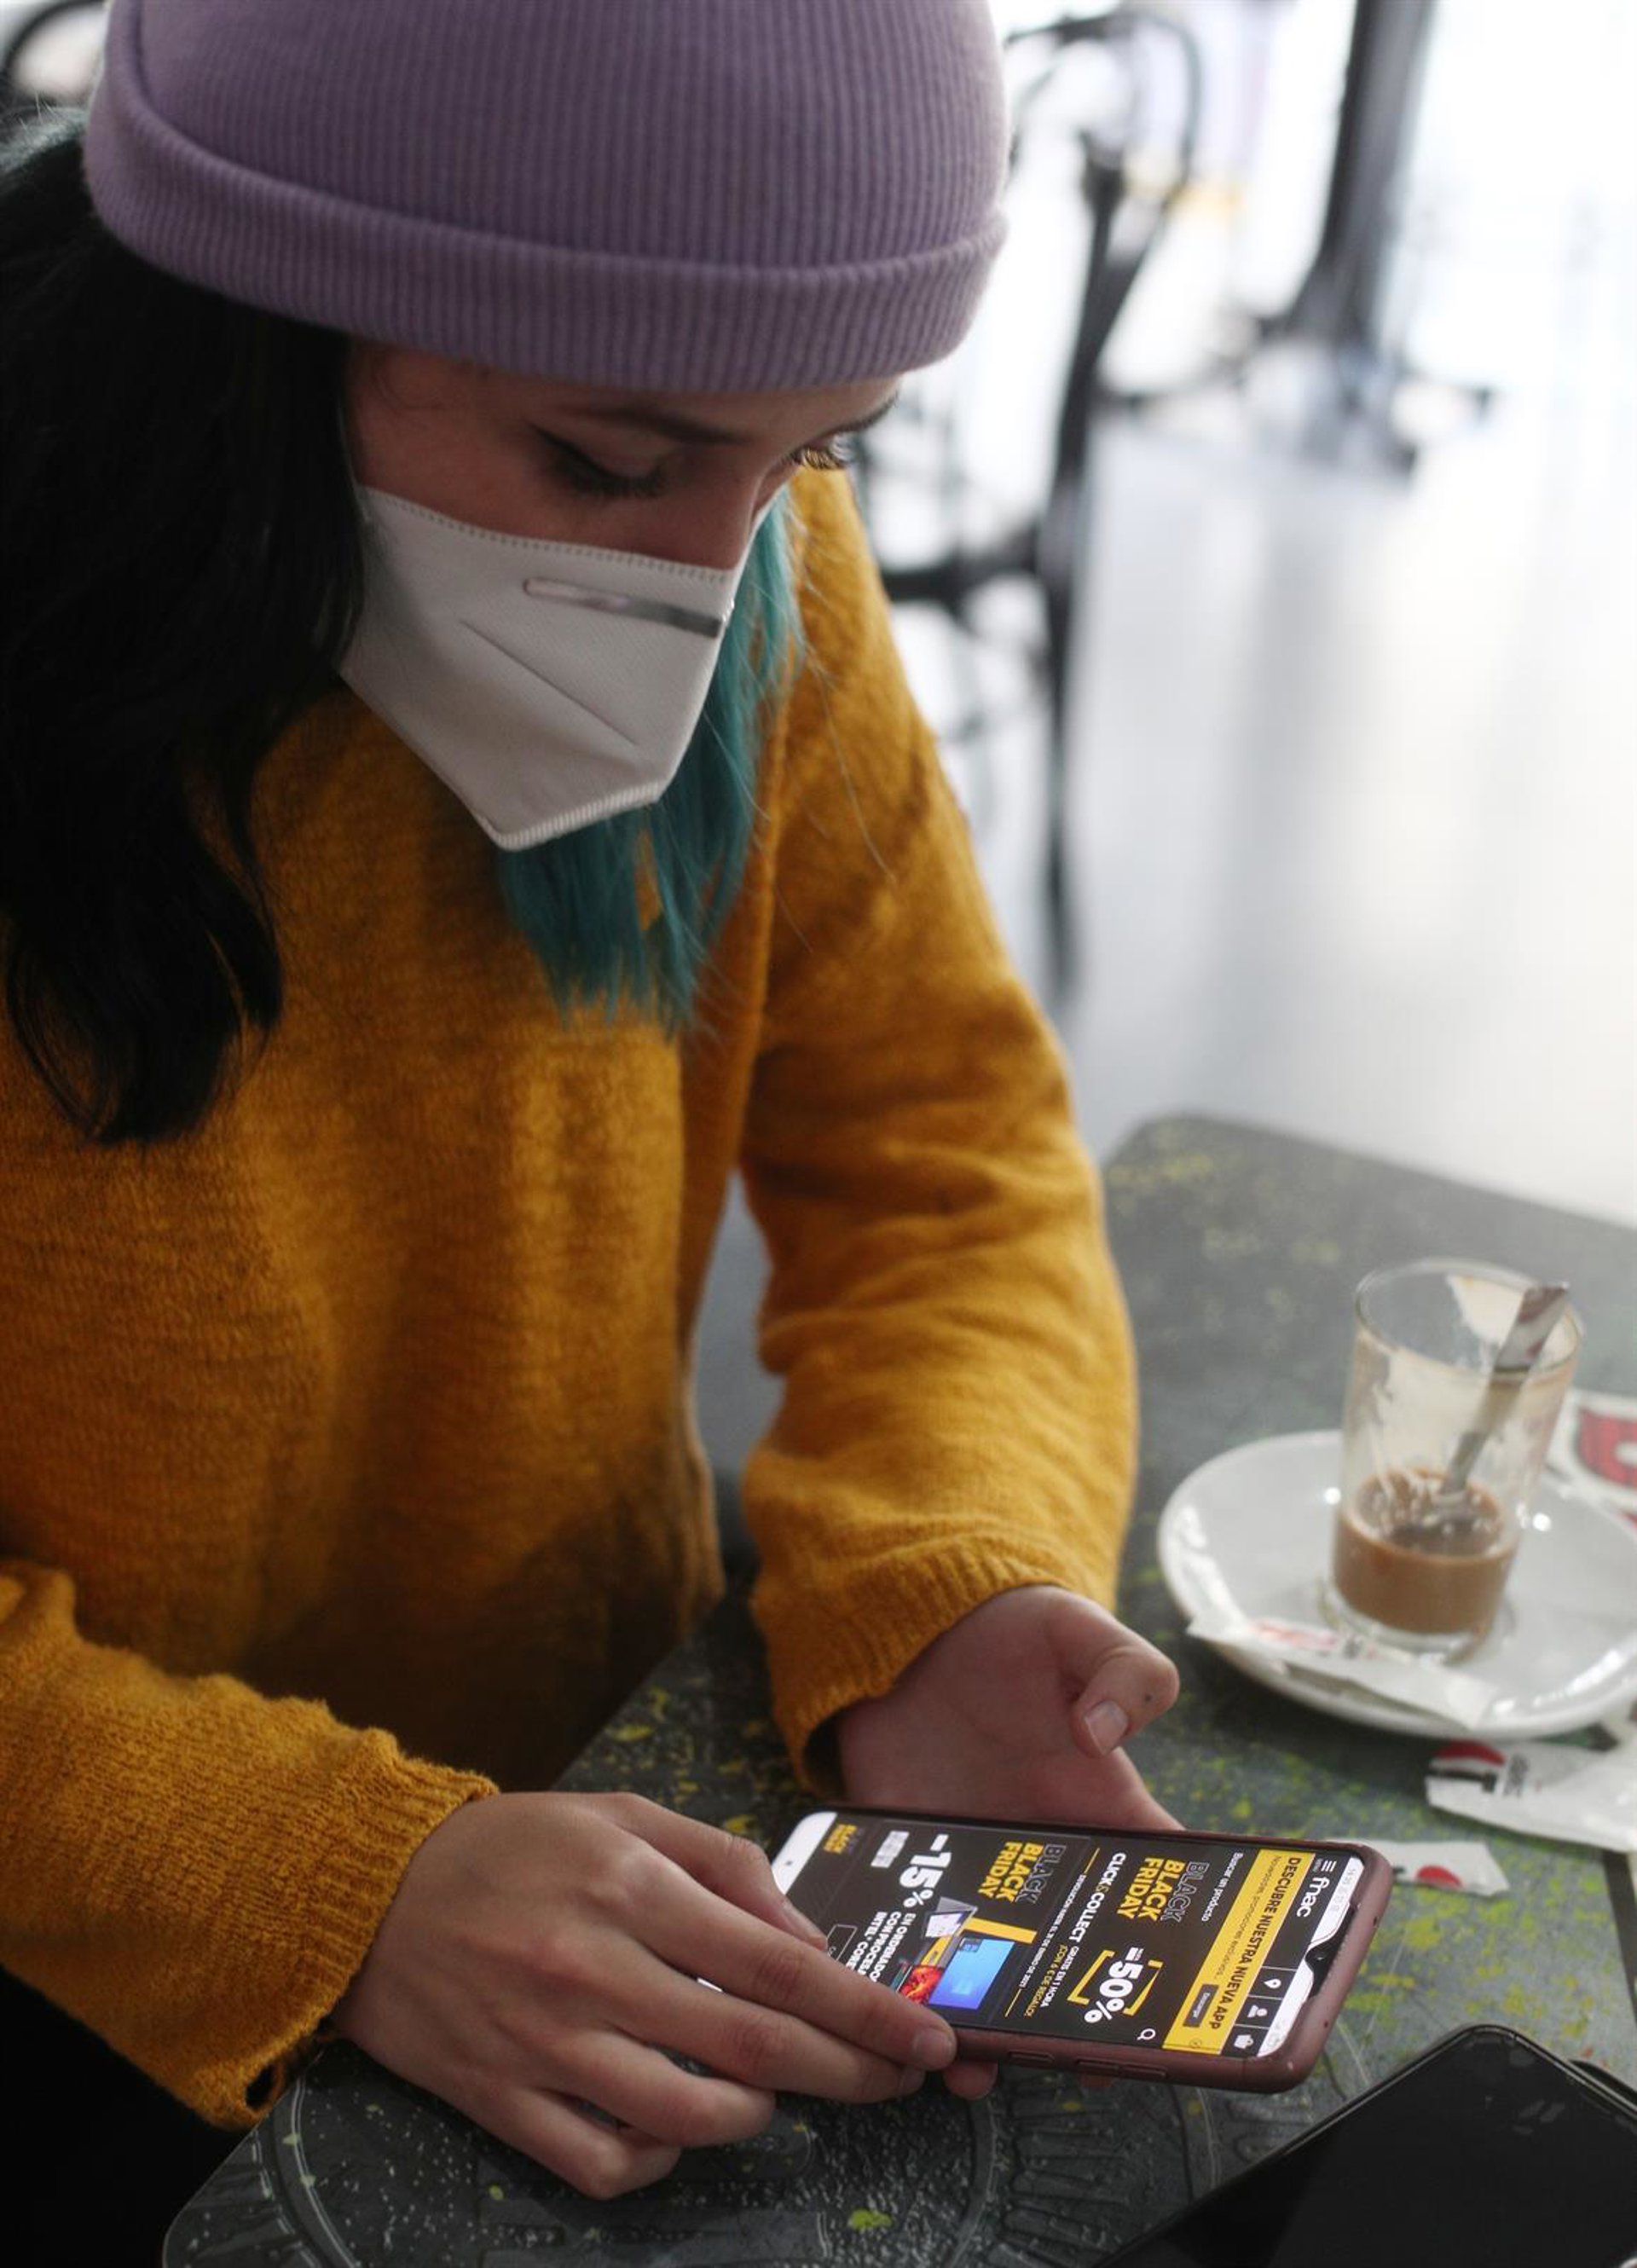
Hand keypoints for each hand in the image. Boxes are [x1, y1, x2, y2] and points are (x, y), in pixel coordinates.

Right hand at [331, 1791, 956, 2196]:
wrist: (368, 1894)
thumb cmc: (513, 1847)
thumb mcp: (623, 1818)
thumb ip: (724, 1866)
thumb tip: (809, 1938)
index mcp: (630, 1886)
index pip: (777, 1964)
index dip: (864, 2010)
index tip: (924, 2038)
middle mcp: (593, 1968)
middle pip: (754, 2047)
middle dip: (848, 2072)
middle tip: (897, 2081)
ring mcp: (545, 2044)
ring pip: (688, 2120)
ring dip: (755, 2116)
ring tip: (769, 2092)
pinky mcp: (501, 2101)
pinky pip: (607, 2164)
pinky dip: (660, 2159)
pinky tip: (673, 2125)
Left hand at [836, 1584, 1180, 2101]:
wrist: (912, 1626)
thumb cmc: (1011, 1633)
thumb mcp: (1080, 1631)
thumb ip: (1124, 1671)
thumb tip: (1104, 1733)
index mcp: (1105, 1813)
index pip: (1160, 1896)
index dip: (1183, 1951)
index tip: (1189, 2005)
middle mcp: (1044, 1860)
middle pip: (1073, 1959)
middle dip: (1079, 2018)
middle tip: (1076, 2065)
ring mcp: (973, 1872)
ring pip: (990, 1969)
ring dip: (990, 2022)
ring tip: (974, 2066)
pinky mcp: (905, 1866)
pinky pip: (911, 1938)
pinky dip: (906, 1981)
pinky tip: (896, 2013)